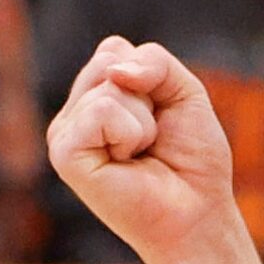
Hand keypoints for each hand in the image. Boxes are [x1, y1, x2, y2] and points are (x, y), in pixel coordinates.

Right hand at [49, 38, 241, 263]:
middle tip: (153, 139)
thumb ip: (155, 61)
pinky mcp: (65, 155)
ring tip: (142, 154)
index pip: (114, 50)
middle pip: (110, 62)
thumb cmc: (191, 160)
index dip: (152, 78)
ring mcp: (65, 134)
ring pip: (108, 88)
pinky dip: (130, 132)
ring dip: (144, 121)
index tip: (161, 117)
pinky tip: (129, 161)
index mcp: (95, 97)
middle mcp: (74, 114)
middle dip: (149, 96)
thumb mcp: (185, 92)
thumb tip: (116, 71)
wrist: (198, 214)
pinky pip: (101, 111)